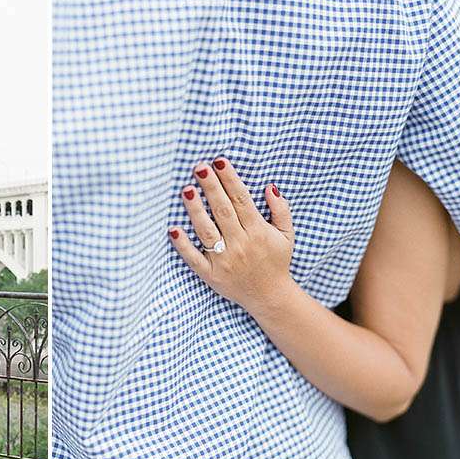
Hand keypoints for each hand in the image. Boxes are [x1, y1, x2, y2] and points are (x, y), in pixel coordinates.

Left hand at [168, 158, 295, 314]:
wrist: (270, 297)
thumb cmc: (276, 260)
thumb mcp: (287, 235)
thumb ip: (281, 210)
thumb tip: (270, 187)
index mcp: (258, 231)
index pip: (241, 200)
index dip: (230, 180)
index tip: (219, 161)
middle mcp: (240, 244)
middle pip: (222, 211)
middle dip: (211, 187)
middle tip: (199, 167)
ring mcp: (224, 260)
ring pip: (207, 231)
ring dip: (196, 210)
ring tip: (186, 189)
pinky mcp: (210, 275)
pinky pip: (194, 258)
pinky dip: (183, 245)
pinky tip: (173, 229)